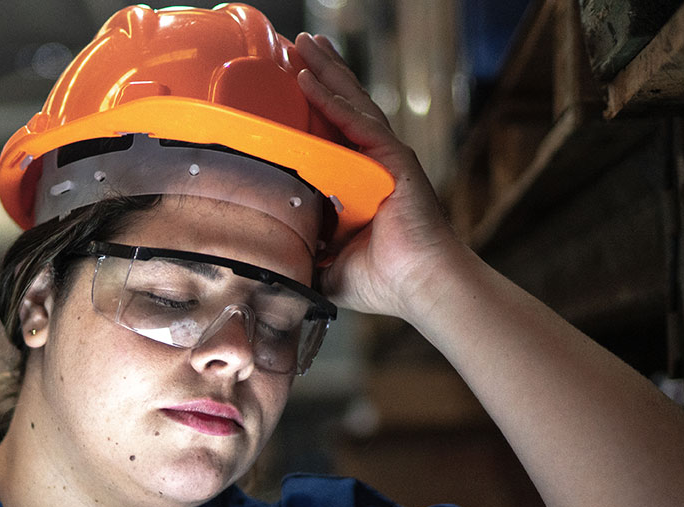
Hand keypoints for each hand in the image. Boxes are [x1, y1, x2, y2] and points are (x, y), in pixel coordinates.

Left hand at [294, 32, 471, 319]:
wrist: (420, 285)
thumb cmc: (382, 280)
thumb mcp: (325, 265)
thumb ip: (299, 255)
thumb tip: (263, 259)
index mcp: (357, 179)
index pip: (331, 132)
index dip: (313, 104)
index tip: (289, 79)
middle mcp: (372, 161)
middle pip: (342, 105)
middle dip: (319, 71)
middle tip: (296, 43)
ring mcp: (384, 156)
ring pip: (349, 102)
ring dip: (324, 70)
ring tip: (303, 43)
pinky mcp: (394, 158)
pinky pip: (356, 122)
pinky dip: (331, 99)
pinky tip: (309, 77)